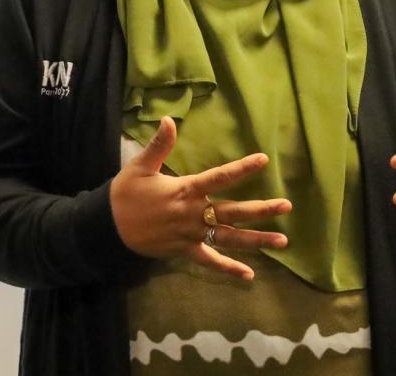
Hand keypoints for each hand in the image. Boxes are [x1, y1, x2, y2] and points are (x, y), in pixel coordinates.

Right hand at [109, 116, 290, 278]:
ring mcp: (191, 235)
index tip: (263, 160)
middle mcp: (193, 214)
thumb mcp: (140, 166)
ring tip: (282, 241)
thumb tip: (169, 119)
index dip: (242, 168)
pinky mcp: (185, 251)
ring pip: (229, 239)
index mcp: (185, 190)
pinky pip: (210, 262)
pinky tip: (249, 275)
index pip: (219, 177)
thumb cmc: (125, 194)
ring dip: (256, 240)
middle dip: (261, 210)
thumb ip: (159, 145)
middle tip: (286, 206)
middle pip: (233, 212)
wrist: (108, 227)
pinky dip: (228, 268)